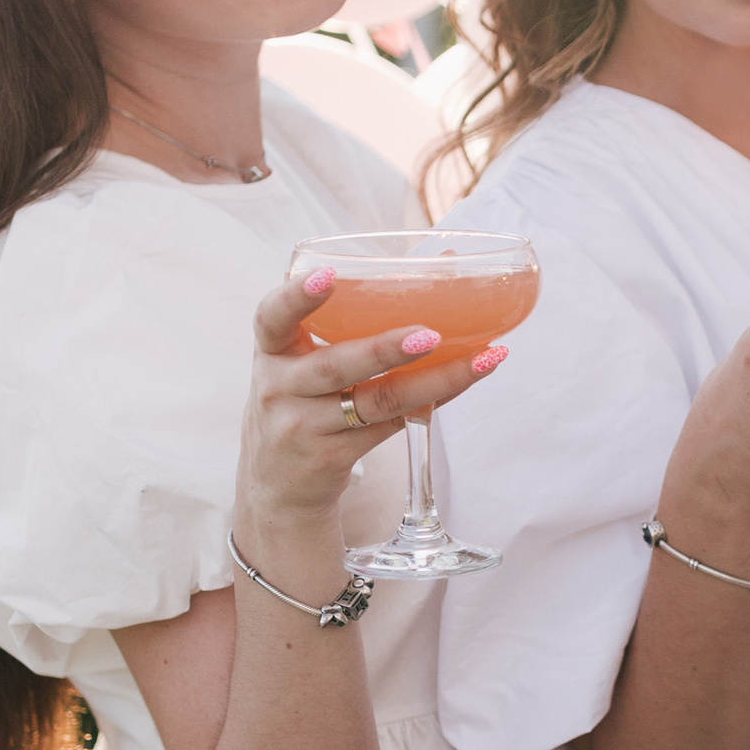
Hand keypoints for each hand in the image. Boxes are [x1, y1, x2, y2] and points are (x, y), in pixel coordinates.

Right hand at [234, 263, 507, 543]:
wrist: (279, 486)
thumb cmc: (303, 403)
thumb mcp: (300, 365)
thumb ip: (344, 325)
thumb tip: (443, 263)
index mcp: (272, 352)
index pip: (271, 317)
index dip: (296, 296)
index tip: (328, 275)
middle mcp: (280, 389)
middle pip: (336, 366)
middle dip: (385, 349)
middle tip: (431, 334)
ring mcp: (304, 427)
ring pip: (377, 400)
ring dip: (433, 380)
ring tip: (477, 360)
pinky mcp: (332, 457)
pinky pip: (391, 425)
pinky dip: (431, 401)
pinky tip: (463, 382)